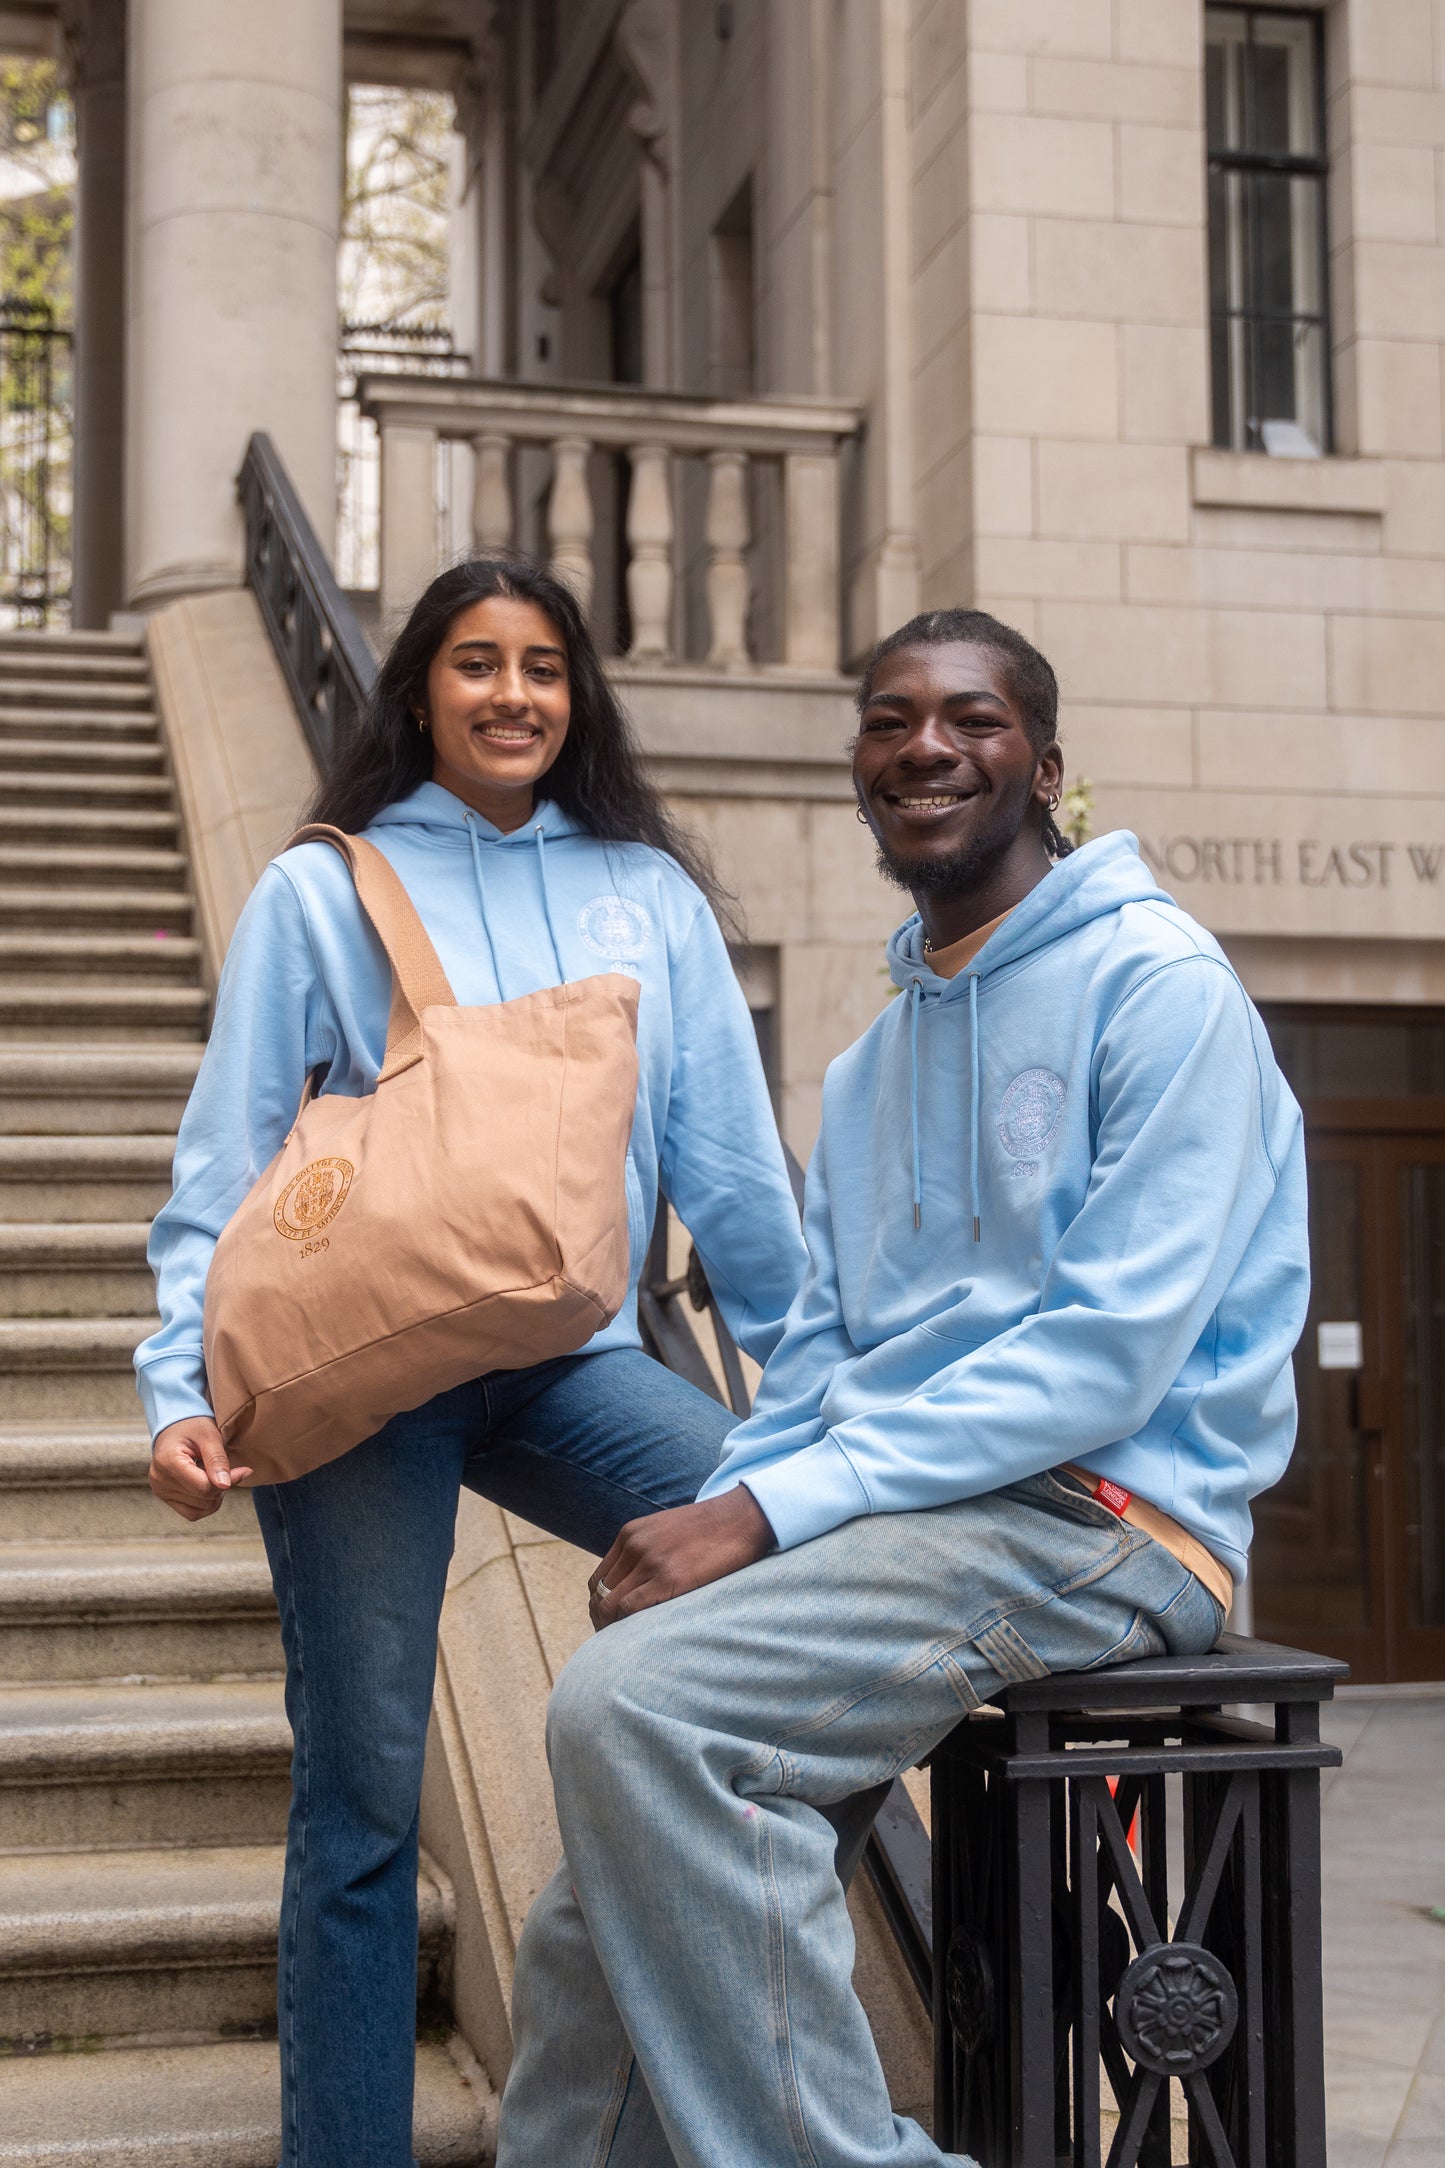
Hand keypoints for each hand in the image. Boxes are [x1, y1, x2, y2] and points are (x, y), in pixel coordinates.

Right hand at [149, 1417, 252, 1521]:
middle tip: (224, 1468)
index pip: (203, 1487)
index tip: (242, 1470)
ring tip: (213, 1474)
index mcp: (168, 1461)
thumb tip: (226, 1485)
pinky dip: (205, 1504)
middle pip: (203, 1498)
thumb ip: (218, 1459)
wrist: (175, 1427)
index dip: (228, 1481)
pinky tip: (207, 1486)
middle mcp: (159, 1479)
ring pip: (199, 1509)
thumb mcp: (210, 1435)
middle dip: (221, 1487)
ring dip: (214, 1496)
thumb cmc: (193, 1427)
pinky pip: (192, 1513)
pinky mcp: (164, 1497)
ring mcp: (160, 1490)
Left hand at [588, 1486, 774, 1630]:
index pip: (598, 1577)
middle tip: (612, 1639)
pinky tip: (636, 1636)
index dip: (598, 1604)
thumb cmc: (710, 1529)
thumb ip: (648, 1549)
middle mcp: (635, 1545)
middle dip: (601, 1619)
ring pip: (610, 1603)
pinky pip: (631, 1608)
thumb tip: (638, 1582)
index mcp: (631, 1533)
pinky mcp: (669, 1578)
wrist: (741, 1518)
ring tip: (622, 1643)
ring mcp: (650, 1561)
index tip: (608, 1622)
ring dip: (610, 1626)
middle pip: (600, 1592)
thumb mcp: (667, 1530)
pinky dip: (626, 1625)